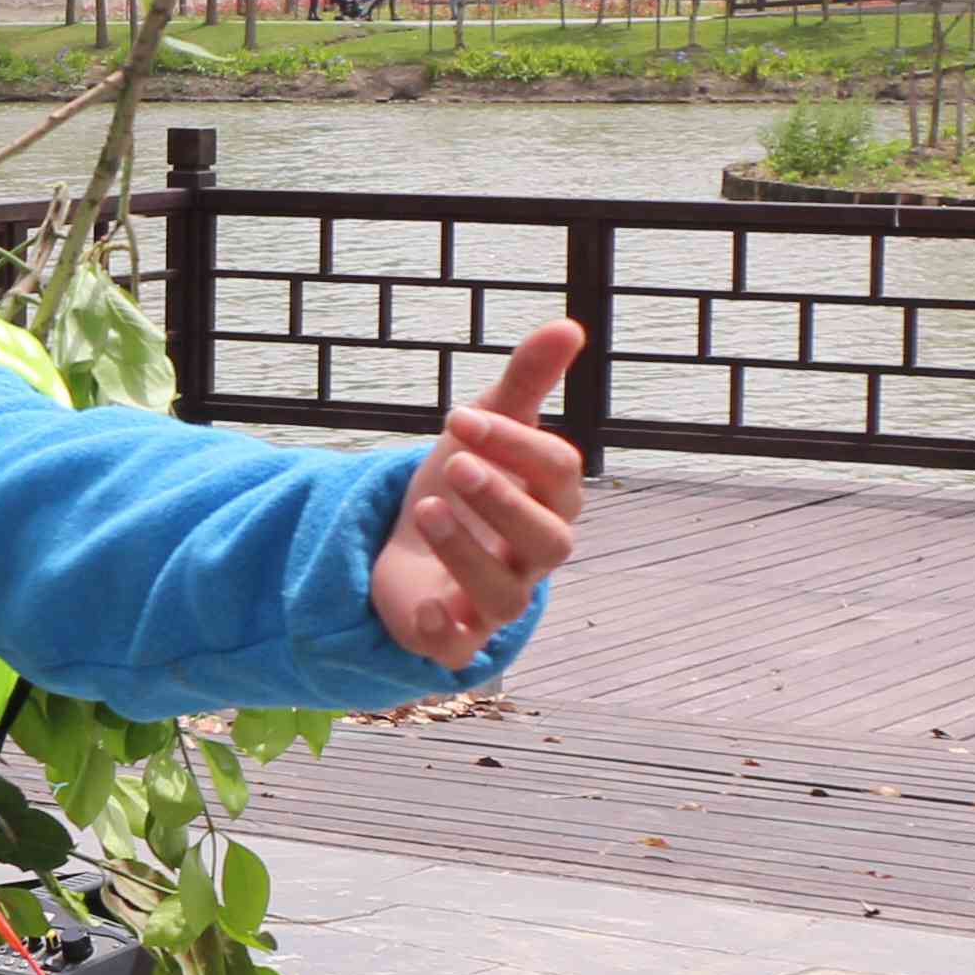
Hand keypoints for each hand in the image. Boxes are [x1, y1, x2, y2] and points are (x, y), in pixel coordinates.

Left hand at [369, 322, 586, 674]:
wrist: (406, 542)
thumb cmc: (460, 483)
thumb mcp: (482, 429)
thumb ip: (523, 383)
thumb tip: (568, 325)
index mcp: (549, 502)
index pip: (559, 475)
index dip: (517, 444)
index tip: (460, 416)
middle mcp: (532, 556)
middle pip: (547, 538)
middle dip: (503, 499)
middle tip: (454, 462)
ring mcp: (494, 601)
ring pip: (505, 593)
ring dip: (467, 552)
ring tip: (425, 508)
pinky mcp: (451, 635)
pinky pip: (460, 649)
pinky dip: (446, 630)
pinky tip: (425, 604)